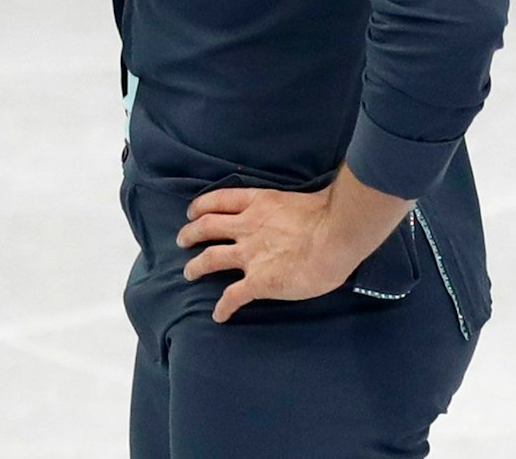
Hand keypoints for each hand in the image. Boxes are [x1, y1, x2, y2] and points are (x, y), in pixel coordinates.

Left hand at [175, 183, 358, 322]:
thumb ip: (288, 211)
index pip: (220, 200)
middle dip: (191, 232)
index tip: (193, 212)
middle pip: (207, 226)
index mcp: (258, 204)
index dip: (202, 206)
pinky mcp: (258, 281)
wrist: (334, 237)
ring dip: (196, 266)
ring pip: (210, 258)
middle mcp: (247, 226)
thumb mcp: (300, 201)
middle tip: (182, 240)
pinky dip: (223, 306)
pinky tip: (219, 315)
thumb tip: (300, 216)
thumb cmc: (327, 217)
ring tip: (188, 272)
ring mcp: (249, 254)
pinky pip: (233, 296)